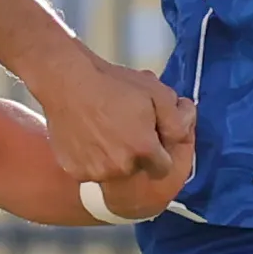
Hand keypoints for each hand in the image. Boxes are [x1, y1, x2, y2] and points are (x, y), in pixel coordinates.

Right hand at [23, 42, 176, 181]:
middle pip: (137, 170)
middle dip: (136, 154)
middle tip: (125, 128)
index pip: (163, 168)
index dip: (160, 152)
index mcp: (143, 150)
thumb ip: (178, 119)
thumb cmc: (113, 84)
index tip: (151, 138)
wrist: (66, 81)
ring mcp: (94, 172)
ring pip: (113, 173)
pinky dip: (91, 158)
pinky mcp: (74, 170)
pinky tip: (87, 135)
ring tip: (104, 130)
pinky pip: (90, 170)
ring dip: (113, 158)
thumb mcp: (157, 93)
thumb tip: (186, 130)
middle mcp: (120, 167)